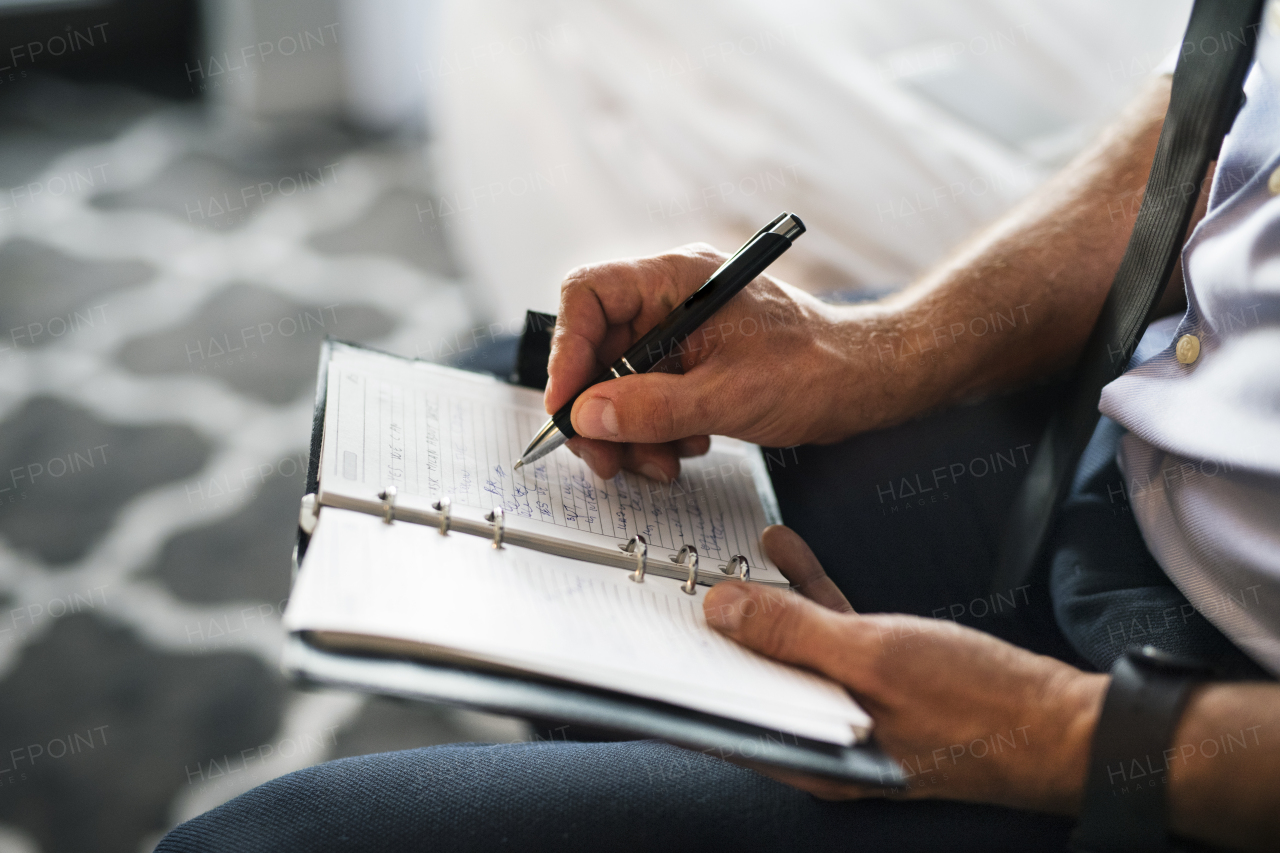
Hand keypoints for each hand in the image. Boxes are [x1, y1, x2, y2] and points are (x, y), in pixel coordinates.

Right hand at [545, 243, 861, 481]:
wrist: (864, 383)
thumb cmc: (816, 368)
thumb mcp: (730, 395)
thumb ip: (654, 407)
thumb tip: (588, 415)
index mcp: (677, 279)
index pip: (589, 295)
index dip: (567, 350)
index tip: (568, 405)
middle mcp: (670, 300)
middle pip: (596, 348)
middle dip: (598, 410)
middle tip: (605, 459)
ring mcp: (679, 335)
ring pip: (617, 383)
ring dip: (627, 432)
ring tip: (659, 463)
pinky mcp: (689, 366)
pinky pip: (645, 399)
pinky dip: (653, 433)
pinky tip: (682, 450)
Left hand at [703, 525, 1107, 814]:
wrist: (1066, 723)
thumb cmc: (979, 707)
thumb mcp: (873, 660)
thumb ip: (793, 635)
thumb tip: (721, 612)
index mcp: (812, 755)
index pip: (725, 716)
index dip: (688, 674)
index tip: (657, 631)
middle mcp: (825, 737)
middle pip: (751, 679)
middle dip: (719, 629)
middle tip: (682, 583)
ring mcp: (854, 708)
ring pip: (789, 648)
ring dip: (764, 599)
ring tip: (729, 553)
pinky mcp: (883, 682)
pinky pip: (829, 635)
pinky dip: (810, 595)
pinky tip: (789, 555)